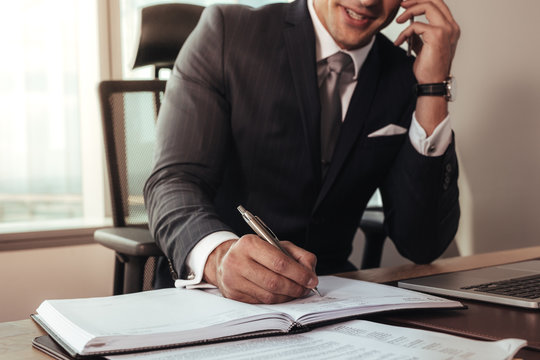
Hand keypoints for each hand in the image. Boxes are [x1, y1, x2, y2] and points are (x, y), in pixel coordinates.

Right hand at [203, 235, 318, 303]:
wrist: (227, 260)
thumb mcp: (276, 244)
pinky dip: (277, 301)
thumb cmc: (256, 252)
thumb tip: (310, 272)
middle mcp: (237, 261)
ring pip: (269, 295)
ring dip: (288, 296)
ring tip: (297, 291)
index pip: (279, 262)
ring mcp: (232, 280)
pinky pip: (261, 302)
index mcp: (249, 243)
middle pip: (274, 281)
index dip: (299, 273)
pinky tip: (283, 295)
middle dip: (295, 287)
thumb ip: (298, 255)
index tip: (311, 279)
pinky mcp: (233, 295)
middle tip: (306, 288)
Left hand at [394, 0, 459, 83]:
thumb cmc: (429, 67)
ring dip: (409, 11)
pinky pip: (415, 26)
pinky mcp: (436, 35)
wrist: (432, 82)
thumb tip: (411, 24)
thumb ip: (421, 33)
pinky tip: (399, 41)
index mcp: (451, 27)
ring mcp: (446, 30)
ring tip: (398, 20)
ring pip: (427, 6)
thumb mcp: (425, 45)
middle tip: (402, 4)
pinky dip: (404, 32)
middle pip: (434, 0)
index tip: (408, 2)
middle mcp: (451, 26)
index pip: (439, 4)